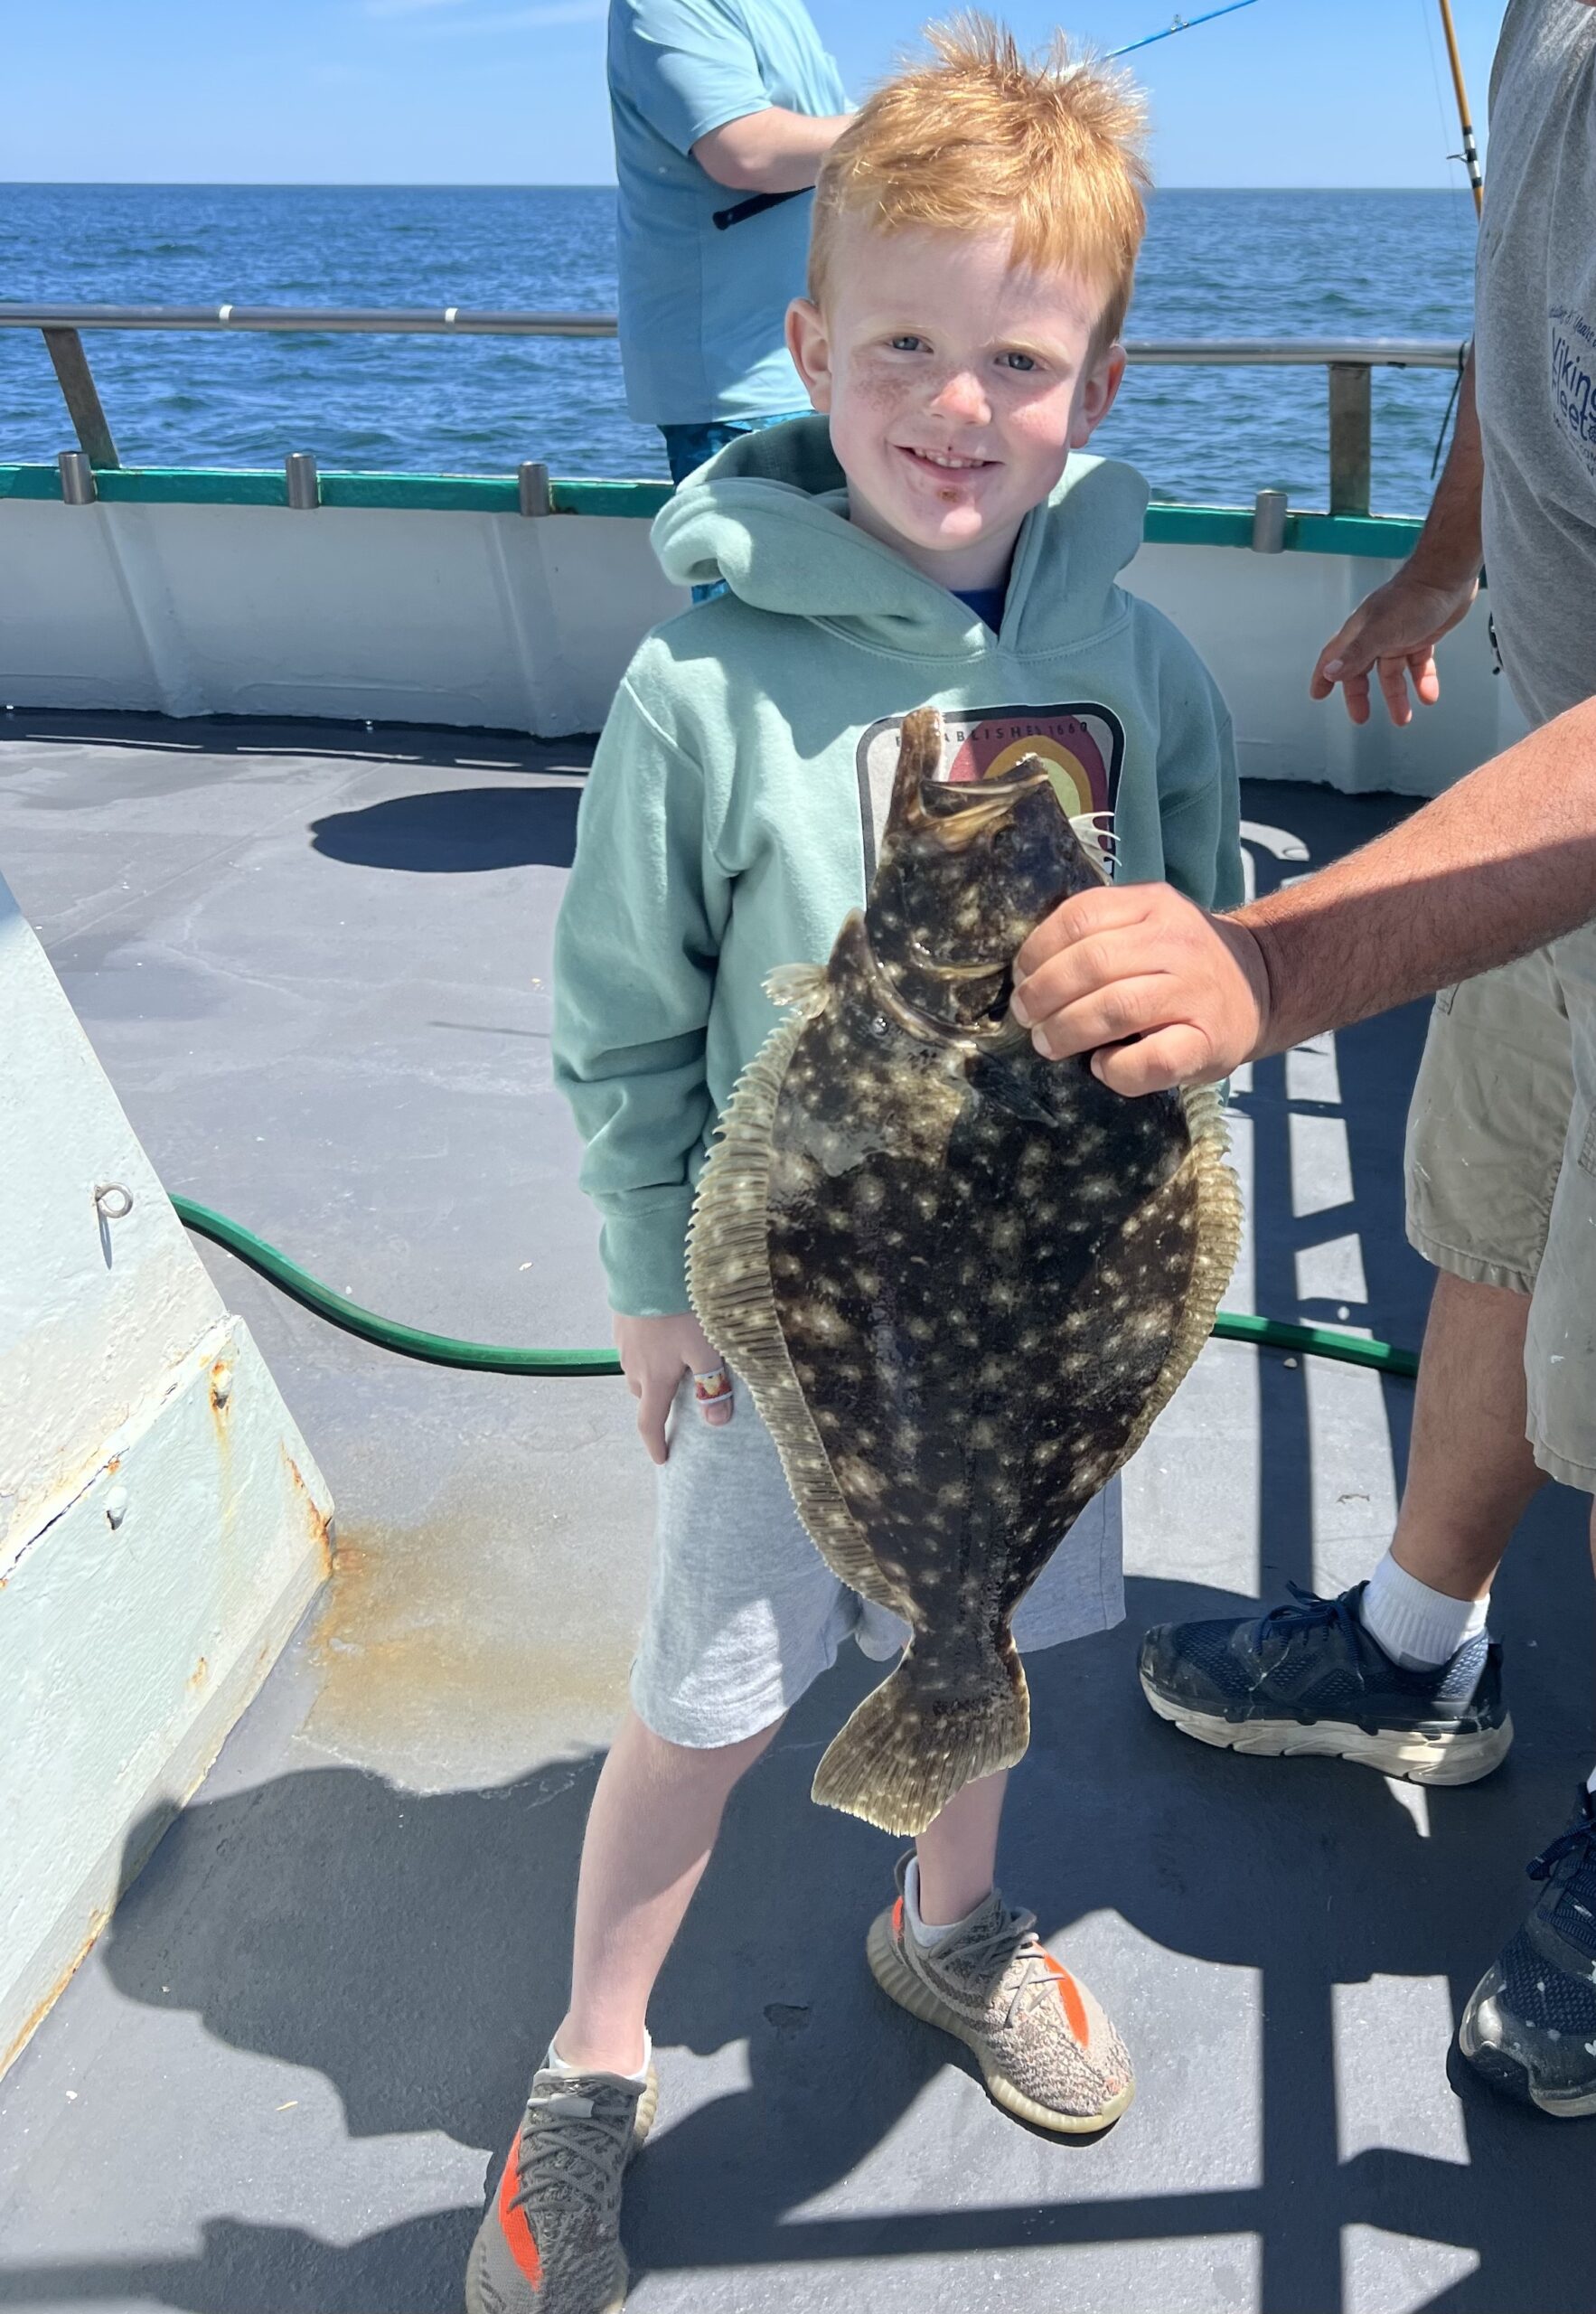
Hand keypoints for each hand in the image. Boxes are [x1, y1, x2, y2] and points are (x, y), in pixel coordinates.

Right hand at [614, 1312, 732, 1465]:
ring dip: (653, 1370)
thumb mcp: (706, 1349)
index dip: (655, 1443)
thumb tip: (717, 1422)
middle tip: (680, 1392)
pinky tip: (662, 1330)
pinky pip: (633, 1345)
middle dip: (659, 1399)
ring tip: (675, 1355)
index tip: (662, 1457)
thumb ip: (712, 1385)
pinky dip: (647, 1348)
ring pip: (638, 1368)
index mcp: (654, 1378)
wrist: (647, 1267)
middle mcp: (633, 1365)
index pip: (650, 1421)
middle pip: (644, 1394)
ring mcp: (623, 1343)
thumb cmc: (681, 1311)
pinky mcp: (621, 1321)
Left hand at [1010, 882, 1270, 1094]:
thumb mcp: (1149, 923)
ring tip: (1048, 1044)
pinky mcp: (1209, 1043)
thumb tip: (1026, 972)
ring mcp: (1196, 993)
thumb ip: (1099, 933)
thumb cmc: (1183, 961)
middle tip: (1026, 1017)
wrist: (1263, 986)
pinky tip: (1102, 1067)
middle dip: (1044, 995)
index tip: (1021, 977)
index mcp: (1154, 905)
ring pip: (1116, 1008)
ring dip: (1067, 1031)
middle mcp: (1177, 943)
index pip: (1081, 916)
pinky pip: (1152, 1060)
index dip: (1038, 949)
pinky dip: (1116, 1069)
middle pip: (1093, 964)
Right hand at [1310, 565, 1477, 726]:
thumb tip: (1330, 673)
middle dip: (1360, 695)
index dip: (1324, 676)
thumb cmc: (1414, 596)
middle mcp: (1376, 635)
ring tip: (1403, 718)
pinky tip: (1428, 695)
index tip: (1318, 694)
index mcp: (1360, 632)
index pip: (1334, 657)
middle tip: (1362, 717)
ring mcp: (1399, 636)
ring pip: (1392, 673)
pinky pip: (1418, 664)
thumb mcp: (1381, 630)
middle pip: (1361, 671)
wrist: (1449, 575)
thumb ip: (1356, 653)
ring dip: (1397, 696)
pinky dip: (1421, 681)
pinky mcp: (1421, 635)